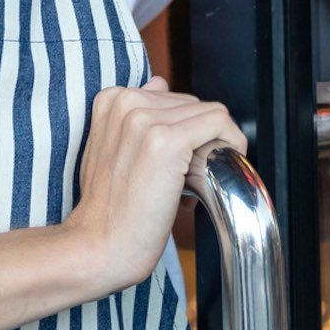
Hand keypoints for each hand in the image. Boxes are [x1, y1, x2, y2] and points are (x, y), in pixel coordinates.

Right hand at [63, 77, 244, 296]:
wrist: (98, 247)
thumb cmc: (108, 209)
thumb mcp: (111, 149)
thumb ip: (135, 115)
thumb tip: (159, 82)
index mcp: (112, 99)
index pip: (172, 98)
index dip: (182, 133)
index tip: (175, 165)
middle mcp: (126, 102)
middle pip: (193, 105)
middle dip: (198, 141)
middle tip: (184, 181)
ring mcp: (145, 119)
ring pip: (210, 113)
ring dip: (211, 149)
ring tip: (189, 184)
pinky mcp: (165, 140)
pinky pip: (219, 123)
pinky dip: (230, 145)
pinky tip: (213, 175)